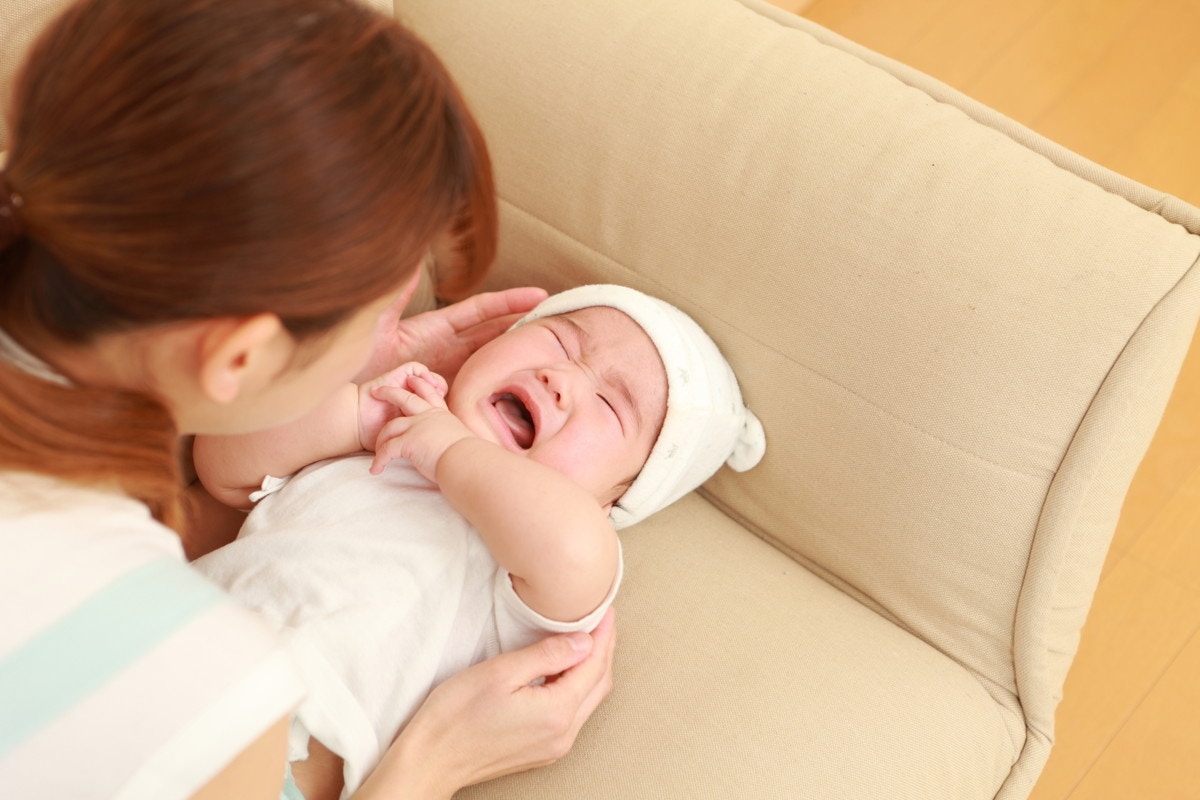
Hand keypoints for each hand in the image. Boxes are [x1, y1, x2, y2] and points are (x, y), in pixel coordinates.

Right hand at [355, 609, 617, 798]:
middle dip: (603, 649)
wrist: (430, 760)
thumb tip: (583, 641)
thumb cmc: (455, 716)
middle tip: (601, 620)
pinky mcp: (542, 751)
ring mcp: (554, 746)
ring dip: (591, 668)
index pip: (594, 665)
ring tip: (585, 638)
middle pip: (599, 684)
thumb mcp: (501, 672)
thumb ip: (546, 655)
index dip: (603, 634)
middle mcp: (563, 734)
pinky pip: (573, 714)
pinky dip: (577, 687)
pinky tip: (564, 670)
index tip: (604, 610)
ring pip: (589, 700)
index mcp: (557, 712)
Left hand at [356, 286, 548, 383]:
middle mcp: (448, 352)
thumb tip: (408, 261)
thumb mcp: (376, 322)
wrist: (342, 397)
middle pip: (496, 336)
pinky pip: (478, 396)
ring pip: (492, 365)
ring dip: (518, 361)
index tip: (540, 295)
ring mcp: (449, 377)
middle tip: (559, 323)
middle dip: (526, 328)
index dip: (511, 301)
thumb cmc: (354, 360)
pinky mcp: (445, 401)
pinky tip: (520, 397)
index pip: (483, 310)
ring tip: (551, 357)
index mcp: (436, 328)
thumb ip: (394, 293)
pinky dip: (499, 394)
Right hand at [357, 363, 447, 451]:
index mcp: (415, 414)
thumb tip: (436, 455)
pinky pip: (415, 369)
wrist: (358, 424)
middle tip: (445, 404)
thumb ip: (418, 444)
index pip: (435, 408)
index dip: (444, 411)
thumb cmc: (378, 438)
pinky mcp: (397, 375)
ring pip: (427, 378)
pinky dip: (423, 374)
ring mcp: (404, 386)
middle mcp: (411, 398)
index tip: (448, 419)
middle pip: (434, 392)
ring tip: (439, 391)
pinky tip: (427, 383)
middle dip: (442, 396)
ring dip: (434, 383)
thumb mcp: (405, 444)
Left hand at [368, 375, 473, 480]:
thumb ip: (453, 438)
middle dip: (389, 392)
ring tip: (376, 451)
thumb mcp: (462, 439)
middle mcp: (428, 416)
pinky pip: (387, 450)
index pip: (429, 394)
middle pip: (405, 398)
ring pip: (390, 427)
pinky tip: (376, 469)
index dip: (420, 385)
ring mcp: (417, 426)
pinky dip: (380, 460)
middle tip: (376, 390)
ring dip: (380, 440)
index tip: (412, 379)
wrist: (468, 462)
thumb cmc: (470, 457)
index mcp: (442, 415)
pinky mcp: (409, 441)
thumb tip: (457, 449)